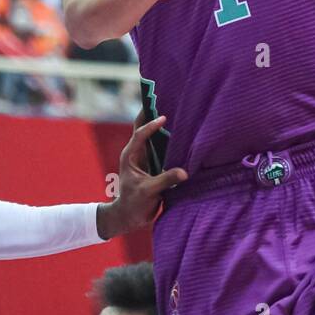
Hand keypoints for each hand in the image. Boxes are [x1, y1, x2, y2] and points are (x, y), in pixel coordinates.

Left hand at [96, 112, 187, 238]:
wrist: (131, 217)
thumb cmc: (134, 203)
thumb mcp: (149, 191)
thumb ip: (165, 180)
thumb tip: (184, 172)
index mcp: (130, 156)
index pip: (139, 135)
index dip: (150, 125)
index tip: (163, 118)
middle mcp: (137, 153)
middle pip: (143, 128)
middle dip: (151, 114)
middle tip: (164, 97)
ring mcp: (146, 158)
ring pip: (154, 137)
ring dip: (162, 126)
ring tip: (176, 110)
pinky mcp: (154, 165)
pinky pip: (163, 148)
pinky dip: (170, 140)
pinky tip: (182, 134)